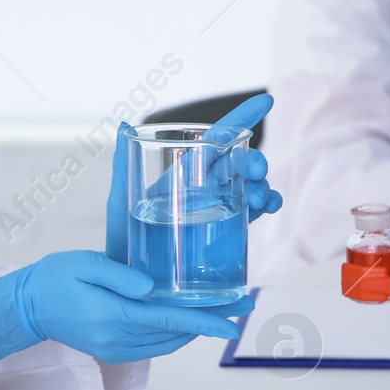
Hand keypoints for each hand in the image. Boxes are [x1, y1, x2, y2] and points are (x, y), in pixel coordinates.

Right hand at [0, 250, 252, 364]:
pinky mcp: (114, 352)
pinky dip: (176, 333)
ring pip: (168, 342)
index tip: (233, 321)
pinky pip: (155, 345)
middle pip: (176, 333)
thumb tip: (152, 289)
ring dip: (195, 328)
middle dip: (210, 321)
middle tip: (240, 304)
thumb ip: (119, 276)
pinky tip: (188, 319)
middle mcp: (117, 340)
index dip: (205, 320)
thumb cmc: (55, 278)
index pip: (169, 319)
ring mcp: (116, 350)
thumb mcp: (85, 263)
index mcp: (112, 316)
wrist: (27, 307)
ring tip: (222, 311)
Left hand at [105, 93, 282, 261]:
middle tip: (255, 170)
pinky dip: (266, 206)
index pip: (216, 139)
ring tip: (258, 198)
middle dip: (255, 161)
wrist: (132, 288)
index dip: (241, 118)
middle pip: (239, 164)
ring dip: (263, 185)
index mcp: (184, 172)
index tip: (266, 100)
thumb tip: (122, 123)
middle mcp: (206, 188)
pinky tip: (268, 208)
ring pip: (251, 188)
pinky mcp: (227, 236)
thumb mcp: (120, 202)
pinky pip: (253, 215)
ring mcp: (219, 211)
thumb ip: (124, 166)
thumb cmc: (121, 241)